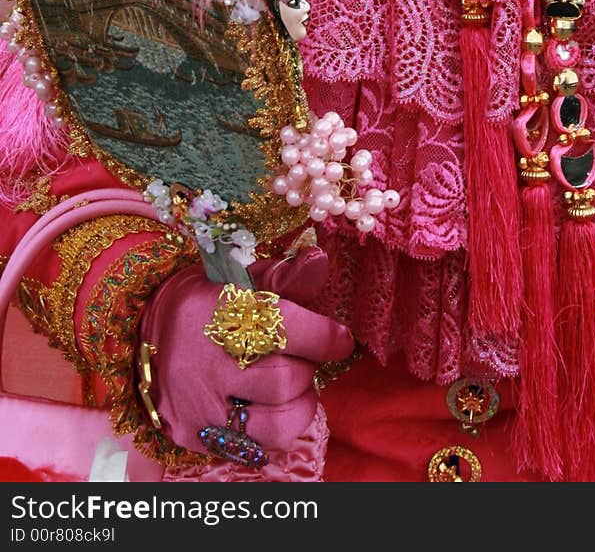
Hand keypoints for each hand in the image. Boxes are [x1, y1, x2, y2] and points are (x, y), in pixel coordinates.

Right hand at [139, 248, 351, 455]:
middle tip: (303, 356)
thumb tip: (320, 260)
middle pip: (284, 378)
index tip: (340, 338)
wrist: (141, 335)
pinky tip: (271, 406)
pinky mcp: (193, 436)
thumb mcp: (236, 278)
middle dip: (308, 367)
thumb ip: (283, 276)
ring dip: (299, 401)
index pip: (282, 326)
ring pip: (276, 420)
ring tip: (291, 383)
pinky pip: (256, 446)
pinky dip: (277, 426)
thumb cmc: (201, 301)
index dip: (323, 336)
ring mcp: (195, 405)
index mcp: (213, 310)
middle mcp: (200, 361)